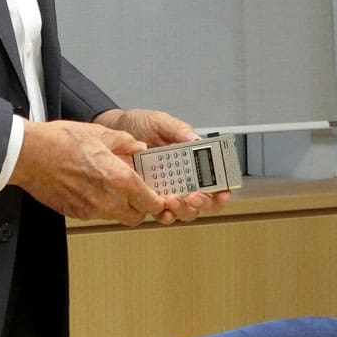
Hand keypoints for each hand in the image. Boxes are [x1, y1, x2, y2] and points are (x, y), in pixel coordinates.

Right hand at [10, 118, 162, 226]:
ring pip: (117, 217)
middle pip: (137, 216)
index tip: (158, 195)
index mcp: (120, 180)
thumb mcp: (100, 134)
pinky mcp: (77, 213)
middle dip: (141, 207)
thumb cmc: (60, 143)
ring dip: (121, 207)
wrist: (30, 155)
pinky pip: (98, 214)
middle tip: (138, 192)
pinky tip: (93, 188)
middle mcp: (109, 200)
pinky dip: (101, 205)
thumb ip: (125, 143)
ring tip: (113, 187)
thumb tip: (137, 147)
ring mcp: (91, 210)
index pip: (151, 203)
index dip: (158, 201)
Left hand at [92, 109, 227, 225]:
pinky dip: (163, 215)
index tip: (223, 192)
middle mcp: (182, 178)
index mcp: (191, 159)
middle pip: (204, 200)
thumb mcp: (160, 121)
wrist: (112, 129)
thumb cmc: (139, 124)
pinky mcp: (149, 197)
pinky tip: (162, 210)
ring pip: (185, 210)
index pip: (214, 179)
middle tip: (195, 196)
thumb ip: (179, 129)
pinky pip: (160, 212)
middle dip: (205, 202)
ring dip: (184, 210)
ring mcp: (166, 189)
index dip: (223, 189)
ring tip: (175, 200)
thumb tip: (196, 140)